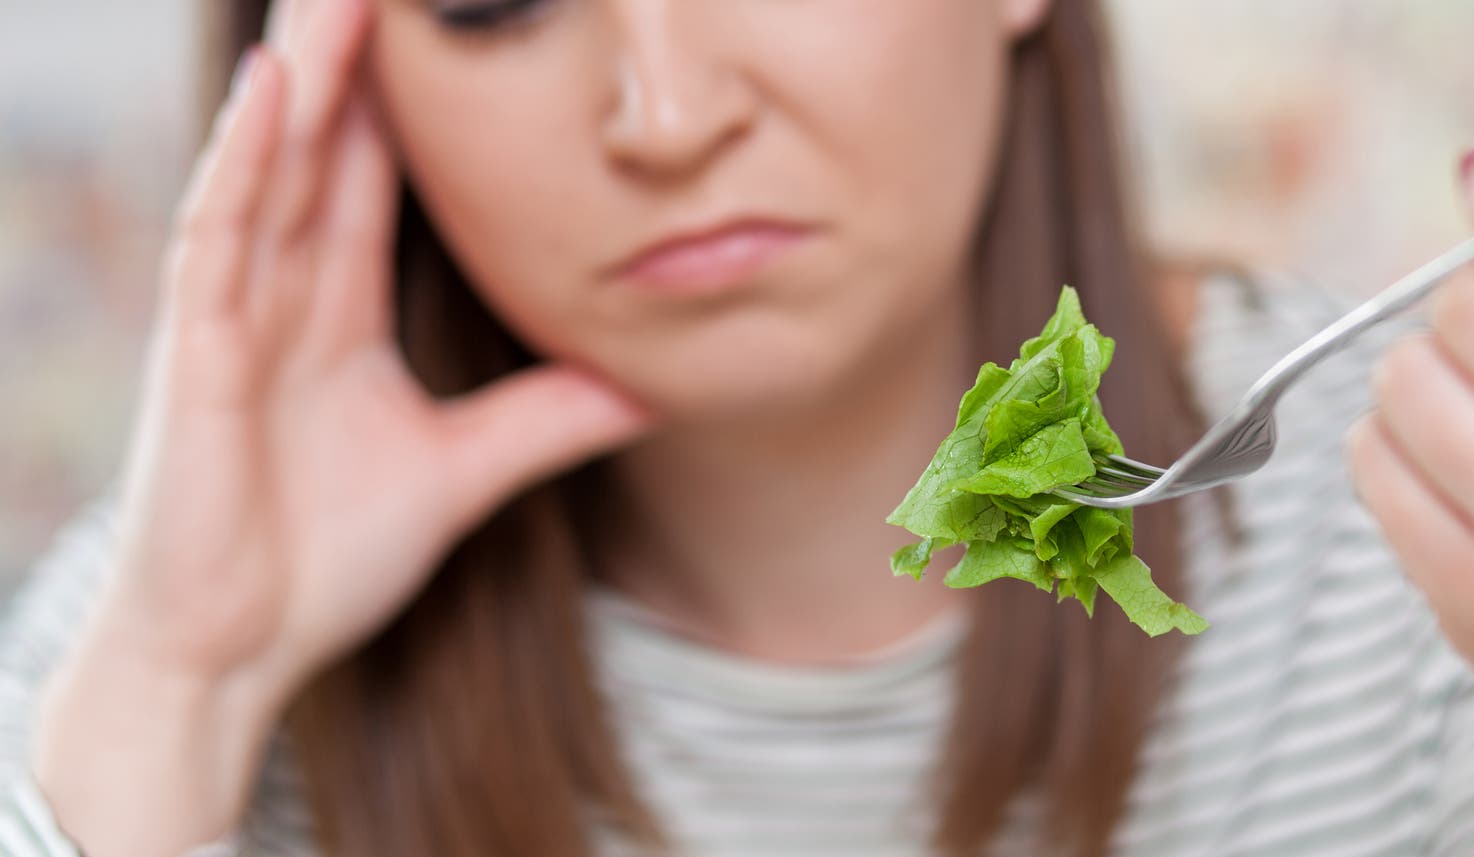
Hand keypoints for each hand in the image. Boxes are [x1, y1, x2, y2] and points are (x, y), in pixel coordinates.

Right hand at [35, 1, 651, 851]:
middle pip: (323, 142)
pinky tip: (279, 85)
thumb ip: (549, 419)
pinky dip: (247, 156)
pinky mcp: (196, 353)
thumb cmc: (323, 559)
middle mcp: (280, 292)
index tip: (452, 24)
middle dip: (353, 51)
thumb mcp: (464, 471)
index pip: (376, 174)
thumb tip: (651, 387)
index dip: (410, 96)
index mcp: (335, 307)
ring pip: (271, 161)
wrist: (238, 653)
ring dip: (306, 69)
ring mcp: (232, 314)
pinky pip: (219, 234)